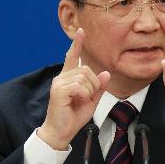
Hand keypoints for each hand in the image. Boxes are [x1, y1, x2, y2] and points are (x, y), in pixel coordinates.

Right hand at [39, 29, 110, 149]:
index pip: (72, 57)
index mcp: (68, 78)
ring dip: (89, 91)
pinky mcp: (58, 91)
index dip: (77, 44)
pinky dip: (84, 95)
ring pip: (84, 77)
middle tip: (88, 97)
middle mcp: (62, 77)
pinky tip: (78, 101)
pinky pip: (79, 86)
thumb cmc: (73, 117)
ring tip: (81, 101)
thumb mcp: (91, 101)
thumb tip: (106, 73)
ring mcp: (58, 83)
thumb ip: (98, 87)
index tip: (81, 31)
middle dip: (94, 84)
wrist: (61, 132)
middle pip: (86, 69)